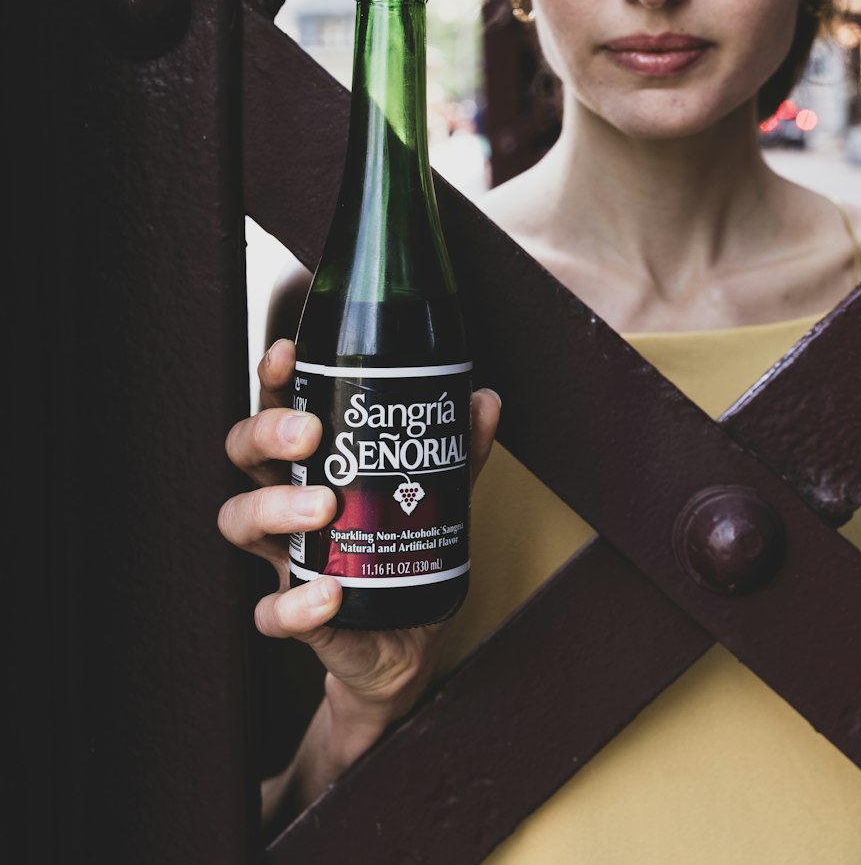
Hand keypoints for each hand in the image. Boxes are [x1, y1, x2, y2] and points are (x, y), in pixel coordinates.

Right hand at [218, 338, 500, 822]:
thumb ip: (459, 450)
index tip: (287, 354)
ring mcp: (284, 558)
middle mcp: (285, 503)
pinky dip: (294, 604)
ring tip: (325, 507)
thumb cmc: (404, 553)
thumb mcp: (436, 494)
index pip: (279, 407)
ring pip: (239, 521)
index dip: (274, 379)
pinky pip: (270, 611)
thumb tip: (483, 399)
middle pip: (244, 453)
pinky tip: (328, 594)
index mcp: (314, 463)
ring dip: (275, 508)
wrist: (404, 645)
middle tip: (309, 435)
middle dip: (266, 433)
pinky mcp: (295, 617)